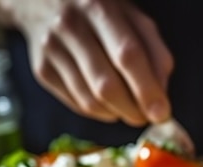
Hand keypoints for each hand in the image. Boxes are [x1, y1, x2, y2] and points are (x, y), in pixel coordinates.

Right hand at [11, 0, 172, 125]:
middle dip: (133, 109)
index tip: (162, 113)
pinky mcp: (42, 70)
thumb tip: (161, 93)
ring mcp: (52, 49)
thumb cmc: (98, 11)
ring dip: (117, 113)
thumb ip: (154, 50)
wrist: (41, 0)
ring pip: (90, 101)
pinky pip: (77, 104)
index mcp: (98, 6)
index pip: (127, 55)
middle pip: (106, 85)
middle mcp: (70, 25)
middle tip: (147, 118)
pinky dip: (100, 112)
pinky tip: (108, 103)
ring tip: (130, 109)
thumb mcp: (131, 17)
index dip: (146, 89)